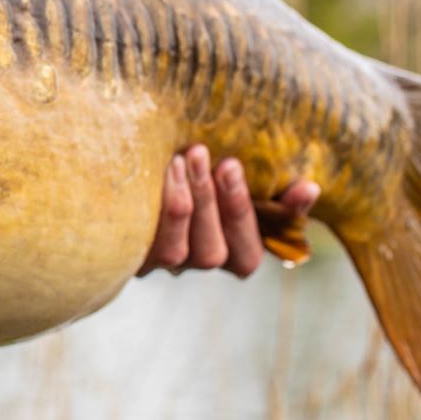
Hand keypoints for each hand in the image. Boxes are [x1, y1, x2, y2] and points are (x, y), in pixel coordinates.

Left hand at [138, 144, 319, 277]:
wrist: (110, 182)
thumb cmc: (187, 172)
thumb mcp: (226, 180)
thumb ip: (271, 191)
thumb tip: (310, 188)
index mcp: (223, 251)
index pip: (248, 257)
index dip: (255, 218)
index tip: (262, 174)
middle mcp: (191, 264)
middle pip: (213, 255)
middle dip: (217, 203)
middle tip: (211, 155)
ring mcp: (155, 264)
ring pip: (177, 252)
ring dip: (185, 202)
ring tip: (183, 157)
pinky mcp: (124, 254)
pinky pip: (141, 241)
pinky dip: (154, 205)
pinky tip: (156, 168)